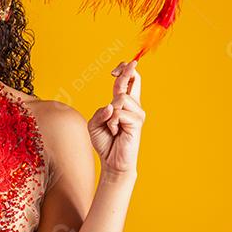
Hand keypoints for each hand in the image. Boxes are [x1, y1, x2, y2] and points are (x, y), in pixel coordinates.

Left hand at [86, 59, 143, 176]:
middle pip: (132, 79)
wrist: (112, 162)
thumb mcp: (94, 124)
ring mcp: (137, 113)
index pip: (129, 80)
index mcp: (124, 103)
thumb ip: (100, 112)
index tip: (118, 69)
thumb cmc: (105, 142)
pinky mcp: (137, 123)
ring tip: (111, 126)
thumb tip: (112, 106)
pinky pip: (119, 114)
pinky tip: (114, 132)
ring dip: (110, 113)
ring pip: (121, 99)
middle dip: (125, 73)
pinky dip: (112, 123)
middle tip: (114, 74)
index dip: (125, 70)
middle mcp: (133, 106)